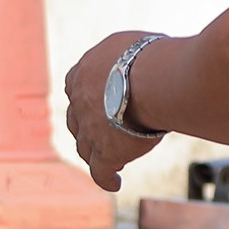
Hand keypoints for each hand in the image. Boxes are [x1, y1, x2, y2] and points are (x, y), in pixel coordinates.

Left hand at [63, 31, 168, 192]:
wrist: (151, 79)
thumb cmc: (149, 56)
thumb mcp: (130, 44)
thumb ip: (127, 56)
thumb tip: (142, 57)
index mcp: (82, 74)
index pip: (78, 88)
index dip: (88, 97)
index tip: (100, 103)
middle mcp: (79, 103)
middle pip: (77, 120)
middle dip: (88, 127)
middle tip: (105, 132)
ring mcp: (89, 130)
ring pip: (85, 148)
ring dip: (95, 153)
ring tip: (111, 159)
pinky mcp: (106, 153)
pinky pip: (101, 172)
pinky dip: (106, 179)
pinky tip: (115, 184)